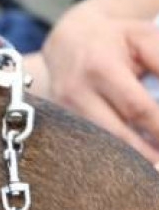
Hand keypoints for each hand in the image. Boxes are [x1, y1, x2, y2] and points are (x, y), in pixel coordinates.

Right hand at [43, 5, 158, 161]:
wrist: (66, 41)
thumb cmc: (114, 40)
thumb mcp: (144, 40)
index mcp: (100, 67)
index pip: (137, 108)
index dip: (158, 128)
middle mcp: (76, 91)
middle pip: (116, 134)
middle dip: (146, 154)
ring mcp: (64, 109)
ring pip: (100, 145)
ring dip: (129, 160)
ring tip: (152, 169)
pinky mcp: (60, 121)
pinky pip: (89, 144)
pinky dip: (111, 154)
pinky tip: (131, 161)